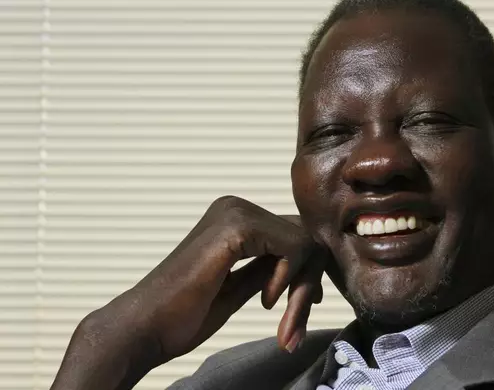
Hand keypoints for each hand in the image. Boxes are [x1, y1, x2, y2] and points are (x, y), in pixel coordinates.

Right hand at [51, 196, 327, 389]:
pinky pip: (293, 247)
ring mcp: (236, 213)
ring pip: (304, 243)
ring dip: (301, 288)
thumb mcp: (240, 286)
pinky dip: (288, 280)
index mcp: (234, 218)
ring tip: (284, 324)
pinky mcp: (237, 227)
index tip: (297, 312)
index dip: (304, 276)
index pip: (293, 236)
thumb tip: (305, 258)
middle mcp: (236, 207)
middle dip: (307, 283)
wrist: (145, 327)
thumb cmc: (184, 314)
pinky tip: (264, 301)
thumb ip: (268, 267)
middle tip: (294, 326)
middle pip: (303, 237)